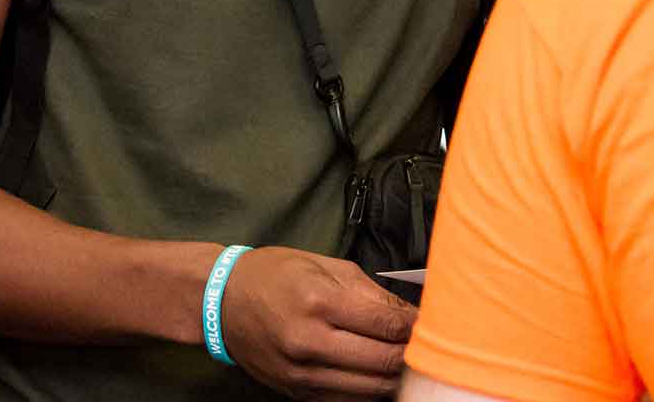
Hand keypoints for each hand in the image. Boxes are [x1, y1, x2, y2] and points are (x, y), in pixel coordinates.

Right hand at [221, 246, 416, 399]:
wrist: (223, 302)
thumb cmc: (274, 275)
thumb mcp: (324, 265)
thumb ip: (371, 292)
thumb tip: (411, 314)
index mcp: (319, 302)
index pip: (387, 326)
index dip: (417, 326)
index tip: (430, 322)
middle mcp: (311, 342)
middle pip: (385, 362)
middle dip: (412, 353)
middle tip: (426, 342)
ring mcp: (304, 374)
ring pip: (372, 389)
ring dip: (395, 376)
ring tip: (404, 358)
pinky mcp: (299, 393)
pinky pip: (349, 401)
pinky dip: (370, 389)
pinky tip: (376, 372)